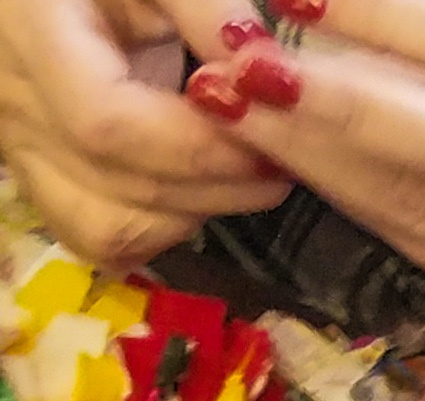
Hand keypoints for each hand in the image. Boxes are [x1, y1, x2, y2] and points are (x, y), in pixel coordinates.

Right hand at [0, 0, 288, 267]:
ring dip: (187, 216)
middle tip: (279, 163)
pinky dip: (153, 230)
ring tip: (234, 174)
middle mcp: (15, 103)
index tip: (268, 142)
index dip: (200, 148)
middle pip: (118, 187)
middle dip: (216, 188)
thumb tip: (265, 73)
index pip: (107, 124)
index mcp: (30, 34)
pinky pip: (93, 235)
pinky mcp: (35, 170)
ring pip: (105, 229)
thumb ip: (205, 7)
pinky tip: (188, 189)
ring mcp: (19, 145)